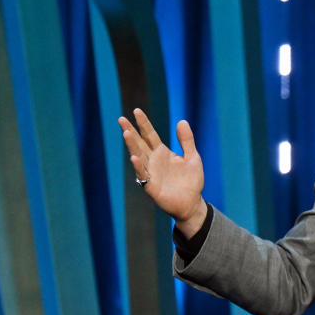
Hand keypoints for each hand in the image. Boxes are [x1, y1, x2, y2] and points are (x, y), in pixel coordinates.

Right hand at [118, 108, 207, 236]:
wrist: (192, 203)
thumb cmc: (191, 181)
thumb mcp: (192, 157)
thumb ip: (186, 141)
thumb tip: (181, 121)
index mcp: (162, 153)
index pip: (150, 135)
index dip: (144, 123)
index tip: (136, 111)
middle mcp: (153, 161)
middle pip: (139, 143)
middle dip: (131, 131)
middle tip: (121, 119)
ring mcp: (151, 173)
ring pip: (138, 156)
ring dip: (132, 145)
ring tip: (126, 133)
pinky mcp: (151, 186)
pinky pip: (143, 175)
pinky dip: (138, 166)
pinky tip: (135, 157)